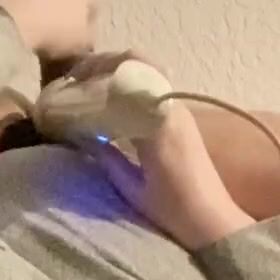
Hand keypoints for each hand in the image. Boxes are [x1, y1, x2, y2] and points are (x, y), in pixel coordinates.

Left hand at [0, 0, 105, 61]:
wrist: (10, 19)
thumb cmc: (54, 33)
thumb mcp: (79, 44)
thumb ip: (88, 38)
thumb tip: (88, 36)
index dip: (91, 17)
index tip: (83, 34)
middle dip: (66, 5)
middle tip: (57, 29)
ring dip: (43, 0)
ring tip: (34, 24)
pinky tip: (16, 18)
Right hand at [72, 51, 252, 252]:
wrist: (212, 219)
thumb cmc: (172, 211)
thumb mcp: (132, 188)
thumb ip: (107, 158)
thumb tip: (84, 134)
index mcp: (157, 124)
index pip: (121, 79)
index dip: (91, 75)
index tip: (67, 85)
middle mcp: (171, 107)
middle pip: (136, 60)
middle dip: (102, 63)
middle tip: (75, 77)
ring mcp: (180, 108)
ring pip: (147, 67)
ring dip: (117, 69)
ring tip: (89, 83)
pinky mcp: (183, 116)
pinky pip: (154, 83)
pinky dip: (129, 82)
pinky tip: (111, 98)